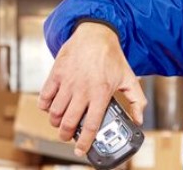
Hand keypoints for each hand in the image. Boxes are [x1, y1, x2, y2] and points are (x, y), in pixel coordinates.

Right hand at [37, 22, 146, 156]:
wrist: (95, 33)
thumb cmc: (111, 56)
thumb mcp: (129, 77)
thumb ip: (136, 100)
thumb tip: (138, 119)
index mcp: (100, 93)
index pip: (90, 125)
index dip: (84, 142)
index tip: (81, 150)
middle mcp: (82, 90)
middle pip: (69, 122)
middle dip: (65, 135)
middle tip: (67, 137)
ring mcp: (67, 82)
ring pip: (55, 112)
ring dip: (55, 122)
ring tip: (59, 123)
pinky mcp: (56, 74)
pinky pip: (44, 96)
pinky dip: (44, 106)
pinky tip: (49, 107)